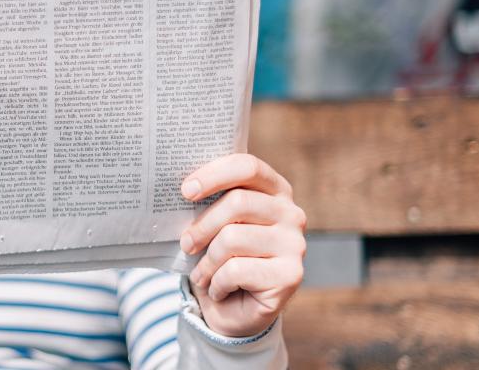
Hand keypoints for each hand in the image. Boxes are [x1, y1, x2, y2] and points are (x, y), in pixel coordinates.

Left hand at [179, 153, 305, 337]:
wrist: (234, 312)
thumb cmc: (220, 259)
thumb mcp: (212, 226)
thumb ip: (208, 203)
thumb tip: (183, 189)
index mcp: (274, 191)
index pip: (248, 167)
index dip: (214, 175)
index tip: (186, 191)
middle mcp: (291, 213)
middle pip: (238, 202)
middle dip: (202, 226)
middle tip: (186, 244)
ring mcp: (295, 244)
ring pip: (232, 238)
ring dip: (207, 262)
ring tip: (202, 274)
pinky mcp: (291, 275)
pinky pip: (236, 270)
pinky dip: (217, 283)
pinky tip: (219, 290)